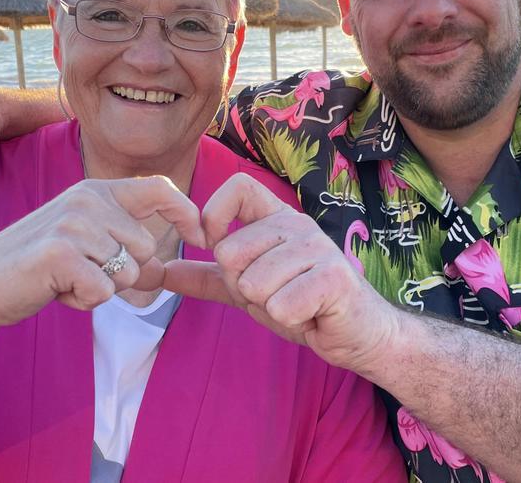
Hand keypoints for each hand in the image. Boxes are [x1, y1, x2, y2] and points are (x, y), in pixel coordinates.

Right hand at [0, 176, 205, 330]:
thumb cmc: (37, 267)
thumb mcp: (84, 245)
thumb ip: (125, 247)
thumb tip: (165, 270)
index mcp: (95, 191)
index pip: (159, 188)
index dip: (187, 212)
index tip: (202, 237)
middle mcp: (86, 200)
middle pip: (148, 248)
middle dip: (125, 273)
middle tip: (82, 273)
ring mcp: (73, 225)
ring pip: (129, 273)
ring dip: (102, 289)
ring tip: (67, 280)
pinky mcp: (60, 255)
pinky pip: (104, 291)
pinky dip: (86, 301)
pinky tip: (59, 291)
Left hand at [164, 173, 401, 371]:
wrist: (357, 334)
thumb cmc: (304, 306)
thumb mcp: (248, 290)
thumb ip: (208, 278)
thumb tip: (163, 272)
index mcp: (277, 219)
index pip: (236, 187)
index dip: (213, 216)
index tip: (214, 248)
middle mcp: (297, 225)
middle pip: (230, 251)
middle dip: (243, 288)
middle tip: (275, 294)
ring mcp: (318, 248)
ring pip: (253, 284)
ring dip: (268, 307)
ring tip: (296, 304)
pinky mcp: (333, 277)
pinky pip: (279, 305)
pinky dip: (289, 319)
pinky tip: (310, 315)